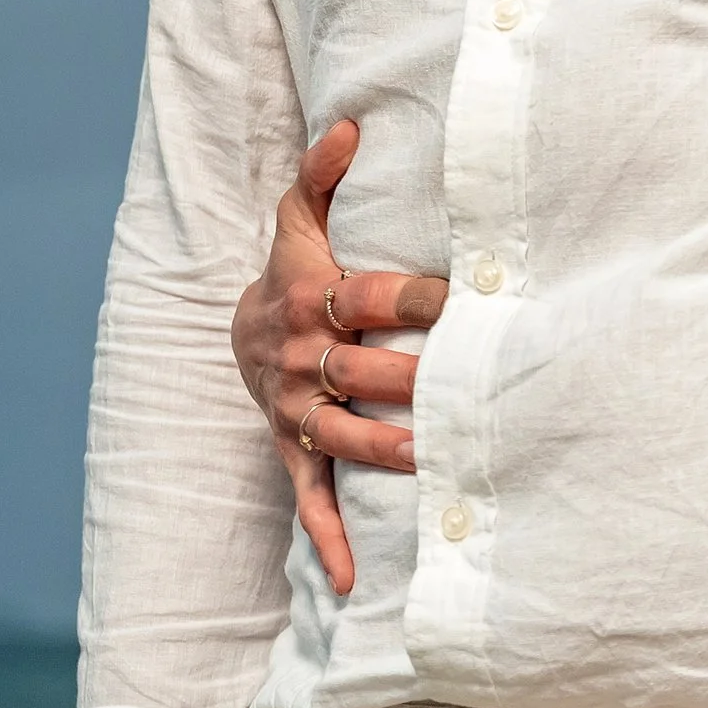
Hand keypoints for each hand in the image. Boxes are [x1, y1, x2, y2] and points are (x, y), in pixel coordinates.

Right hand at [231, 120, 447, 593]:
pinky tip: (355, 582)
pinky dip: (329, 541)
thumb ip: (325, 173)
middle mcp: (302, 358)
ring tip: (432, 461)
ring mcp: (297, 410)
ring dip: (385, 450)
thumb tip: (354, 124)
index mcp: (309, 297)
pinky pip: (310, 500)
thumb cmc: (292, 266)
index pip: (369, 295)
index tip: (465, 297)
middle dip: (408, 377)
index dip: (416, 296)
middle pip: (359, 368)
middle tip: (463, 384)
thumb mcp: (299, 217)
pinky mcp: (293, 452)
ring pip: (342, 435)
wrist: (242, 328)